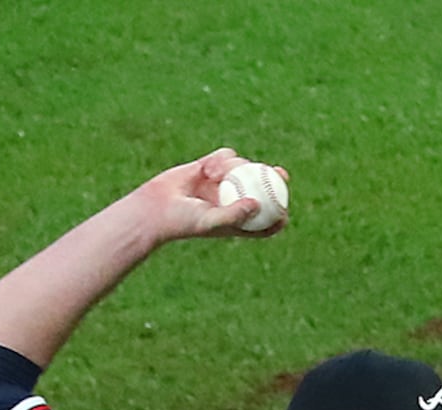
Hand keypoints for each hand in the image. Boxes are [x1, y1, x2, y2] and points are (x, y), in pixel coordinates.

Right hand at [139, 148, 285, 244]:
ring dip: (234, 167)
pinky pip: (225, 156)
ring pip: (242, 168)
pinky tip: (208, 168)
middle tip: (281, 174)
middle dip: (274, 181)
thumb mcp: (210, 221)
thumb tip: (257, 203)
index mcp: (234, 221)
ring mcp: (221, 183)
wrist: (155, 207)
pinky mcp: (208, 166)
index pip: (263, 221)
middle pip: (260, 189)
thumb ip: (234, 214)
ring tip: (214, 175)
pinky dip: (220, 159)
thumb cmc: (183, 221)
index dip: (278, 217)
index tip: (286, 211)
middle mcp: (230, 200)